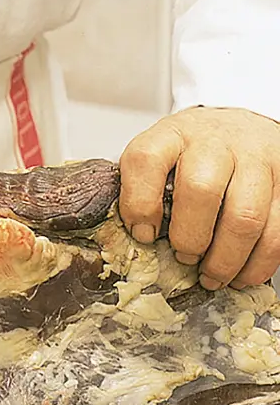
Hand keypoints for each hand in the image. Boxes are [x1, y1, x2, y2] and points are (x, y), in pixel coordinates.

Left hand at [119, 107, 279, 290]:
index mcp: (173, 135)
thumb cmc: (194, 150)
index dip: (139, 203)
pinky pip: (278, 231)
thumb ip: (144, 187)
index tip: (143, 234)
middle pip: (200, 190)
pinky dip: (258, 263)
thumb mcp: (160, 153)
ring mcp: (257, 161)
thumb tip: (140, 237)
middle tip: (184, 259)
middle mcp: (216, 143)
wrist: (242, 128)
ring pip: (245, 216)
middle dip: (189, 237)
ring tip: (212, 276)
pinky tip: (241, 275)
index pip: (146, 160)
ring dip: (226, 258)